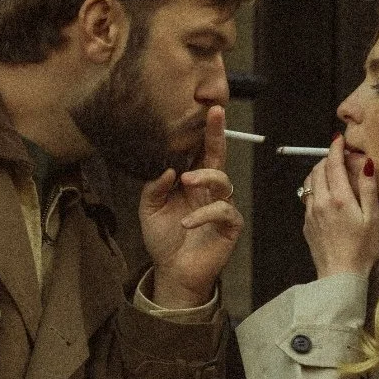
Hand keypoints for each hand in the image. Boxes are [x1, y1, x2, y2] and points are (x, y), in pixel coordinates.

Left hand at [139, 106, 241, 308]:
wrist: (172, 271)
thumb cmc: (164, 238)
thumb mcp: (149, 209)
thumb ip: (154, 187)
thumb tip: (166, 168)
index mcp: (191, 182)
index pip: (198, 151)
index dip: (202, 131)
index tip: (202, 107)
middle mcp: (209, 190)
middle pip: (218, 156)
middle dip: (217, 134)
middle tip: (214, 113)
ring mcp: (221, 206)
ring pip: (223, 181)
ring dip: (205, 176)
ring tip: (185, 181)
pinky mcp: (229, 226)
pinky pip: (223, 212)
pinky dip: (203, 215)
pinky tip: (186, 223)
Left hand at [301, 134, 378, 277]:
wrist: (340, 277)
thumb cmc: (362, 250)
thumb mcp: (373, 218)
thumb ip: (369, 189)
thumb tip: (366, 164)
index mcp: (339, 198)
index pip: (333, 164)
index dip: (336, 148)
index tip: (339, 139)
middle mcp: (321, 203)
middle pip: (318, 170)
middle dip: (327, 159)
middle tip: (339, 157)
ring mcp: (311, 214)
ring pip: (309, 183)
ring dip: (318, 173)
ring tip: (331, 173)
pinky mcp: (307, 225)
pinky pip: (308, 199)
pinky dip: (315, 189)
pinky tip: (327, 196)